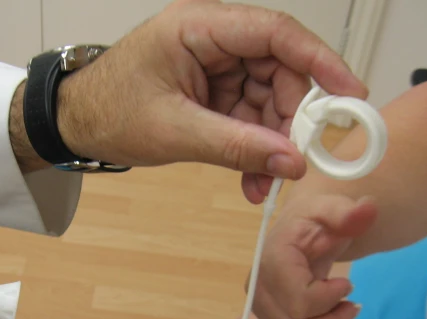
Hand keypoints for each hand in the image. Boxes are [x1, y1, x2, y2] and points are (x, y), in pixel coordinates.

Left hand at [56, 0, 366, 183]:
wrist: (77, 124)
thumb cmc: (108, 111)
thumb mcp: (174, 131)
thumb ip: (235, 146)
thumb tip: (290, 162)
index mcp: (198, 28)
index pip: (274, 33)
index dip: (319, 61)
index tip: (349, 95)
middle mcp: (213, 41)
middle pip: (278, 71)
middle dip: (291, 119)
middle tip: (298, 160)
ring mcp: (215, 68)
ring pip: (267, 100)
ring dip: (272, 145)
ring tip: (265, 183)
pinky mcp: (213, 94)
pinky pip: (248, 119)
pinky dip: (254, 150)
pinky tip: (251, 181)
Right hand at [251, 192, 376, 318]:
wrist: (301, 228)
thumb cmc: (317, 219)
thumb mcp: (332, 209)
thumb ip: (348, 212)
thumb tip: (369, 207)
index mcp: (271, 260)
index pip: (299, 300)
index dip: (328, 298)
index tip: (347, 283)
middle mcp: (258, 286)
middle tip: (354, 304)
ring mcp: (259, 303)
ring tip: (346, 307)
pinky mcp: (267, 315)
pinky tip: (330, 310)